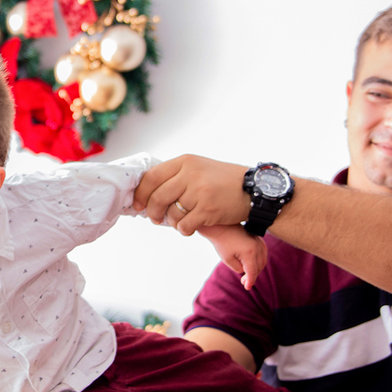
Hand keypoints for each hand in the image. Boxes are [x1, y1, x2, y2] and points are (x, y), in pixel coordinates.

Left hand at [134, 155, 249, 235]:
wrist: (254, 190)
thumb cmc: (223, 181)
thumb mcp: (198, 167)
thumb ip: (175, 176)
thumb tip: (146, 192)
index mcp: (185, 162)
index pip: (151, 177)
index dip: (141, 193)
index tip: (137, 204)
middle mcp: (191, 174)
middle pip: (157, 197)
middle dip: (152, 212)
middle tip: (155, 218)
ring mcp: (200, 192)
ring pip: (171, 214)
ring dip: (172, 222)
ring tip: (180, 221)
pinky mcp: (208, 210)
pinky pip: (184, 225)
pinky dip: (184, 229)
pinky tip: (190, 226)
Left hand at [198, 225, 266, 289]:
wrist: (221, 226)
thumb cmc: (222, 243)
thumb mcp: (228, 260)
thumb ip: (238, 268)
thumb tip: (245, 271)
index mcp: (249, 253)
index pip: (253, 272)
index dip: (250, 281)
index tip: (247, 288)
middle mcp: (257, 247)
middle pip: (259, 267)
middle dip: (252, 276)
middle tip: (244, 282)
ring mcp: (258, 242)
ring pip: (263, 260)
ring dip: (257, 268)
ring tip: (248, 274)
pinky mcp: (257, 238)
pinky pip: (264, 251)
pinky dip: (260, 259)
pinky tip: (254, 263)